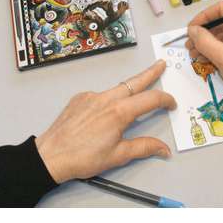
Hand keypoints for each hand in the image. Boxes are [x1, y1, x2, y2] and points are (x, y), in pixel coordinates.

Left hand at [35, 60, 175, 183]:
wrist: (50, 156)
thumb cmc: (82, 158)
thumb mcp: (118, 155)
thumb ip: (144, 147)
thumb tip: (164, 149)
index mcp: (119, 112)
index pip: (150, 99)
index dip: (165, 99)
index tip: (171, 103)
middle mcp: (106, 99)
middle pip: (134, 82)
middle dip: (150, 72)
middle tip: (161, 64)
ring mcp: (91, 96)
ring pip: (117, 88)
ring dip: (130, 88)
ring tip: (135, 94)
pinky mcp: (80, 98)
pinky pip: (99, 95)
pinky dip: (107, 101)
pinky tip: (104, 114)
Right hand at [185, 1, 222, 123]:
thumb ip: (204, 41)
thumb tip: (191, 30)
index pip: (222, 9)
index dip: (203, 17)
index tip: (191, 29)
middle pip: (222, 22)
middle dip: (204, 34)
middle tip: (189, 44)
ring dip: (207, 43)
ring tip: (193, 54)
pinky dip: (215, 50)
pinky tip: (204, 58)